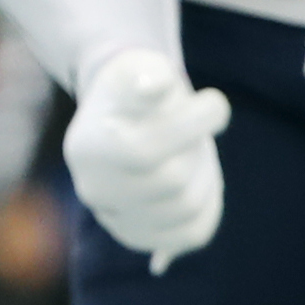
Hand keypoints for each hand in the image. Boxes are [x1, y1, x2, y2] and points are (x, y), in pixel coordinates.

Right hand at [63, 48, 229, 271]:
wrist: (118, 120)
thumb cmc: (135, 88)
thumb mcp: (138, 67)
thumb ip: (148, 73)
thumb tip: (153, 86)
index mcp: (88, 147)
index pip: (144, 150)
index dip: (191, 125)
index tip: (216, 100)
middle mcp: (94, 189)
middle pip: (172, 181)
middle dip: (198, 148)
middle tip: (200, 127)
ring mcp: (116, 219)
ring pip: (188, 208)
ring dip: (207, 175)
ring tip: (196, 151)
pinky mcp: (142, 237)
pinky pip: (193, 233)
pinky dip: (209, 206)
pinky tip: (199, 178)